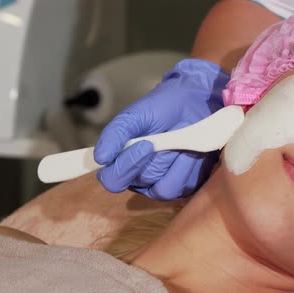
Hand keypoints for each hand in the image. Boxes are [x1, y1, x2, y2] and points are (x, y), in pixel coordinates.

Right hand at [94, 59, 229, 199]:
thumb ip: (115, 134)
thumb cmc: (161, 109)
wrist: (192, 103)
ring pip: (165, 188)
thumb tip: (101, 158)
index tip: (144, 143)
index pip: (113, 181)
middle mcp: (142, 180)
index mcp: (123, 164)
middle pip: (143, 181)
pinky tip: (192, 148)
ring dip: (175, 160)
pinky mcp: (187, 185)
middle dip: (157, 156)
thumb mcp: (134, 116)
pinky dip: (190, 165)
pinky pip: (186, 185)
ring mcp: (165, 184)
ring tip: (181, 139)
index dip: (126, 166)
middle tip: (167, 134)